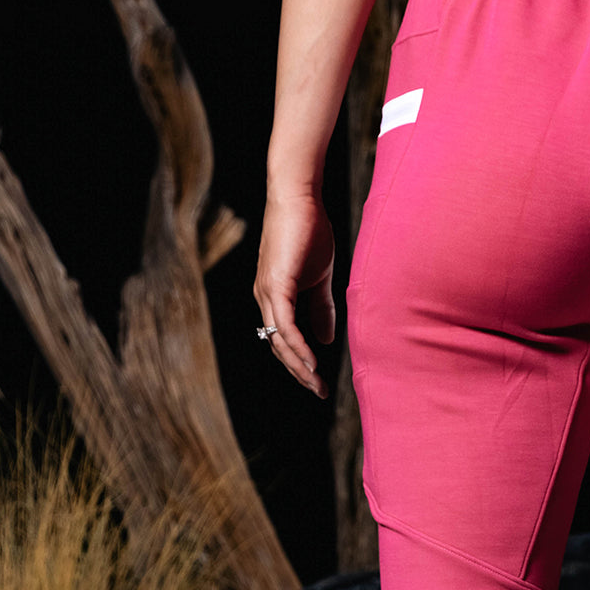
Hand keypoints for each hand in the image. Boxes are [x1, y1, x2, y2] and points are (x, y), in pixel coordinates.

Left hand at [254, 189, 335, 397]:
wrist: (299, 198)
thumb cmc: (309, 231)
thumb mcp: (320, 278)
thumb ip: (322, 309)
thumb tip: (325, 341)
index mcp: (274, 297)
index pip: (283, 340)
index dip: (300, 362)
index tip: (318, 380)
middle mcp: (265, 298)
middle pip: (278, 347)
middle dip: (299, 373)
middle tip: (318, 391)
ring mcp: (267, 293)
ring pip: (279, 341)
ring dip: (298, 366)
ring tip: (316, 384)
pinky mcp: (275, 285)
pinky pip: (285, 326)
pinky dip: (298, 346)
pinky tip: (312, 362)